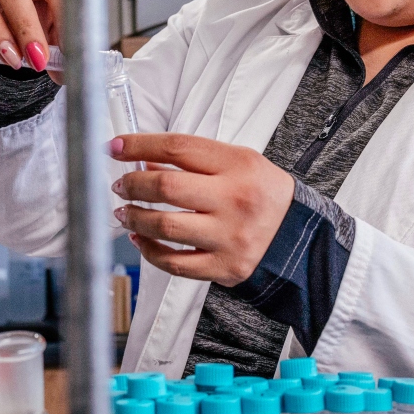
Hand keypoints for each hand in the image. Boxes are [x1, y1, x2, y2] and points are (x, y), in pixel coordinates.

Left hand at [110, 133, 294, 285]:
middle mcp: (234, 200)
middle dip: (132, 184)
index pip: (178, 148)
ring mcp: (229, 237)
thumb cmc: (260, 194)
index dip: (139, 145)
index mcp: (238, 165)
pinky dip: (149, 251)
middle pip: (166, 186)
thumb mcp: (237, 163)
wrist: (297, 236)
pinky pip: (174, 263)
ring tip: (124, 212)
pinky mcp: (225, 267)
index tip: (115, 147)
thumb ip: (193, 161)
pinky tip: (141, 240)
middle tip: (120, 185)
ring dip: (134, 218)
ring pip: (164, 226)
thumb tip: (142, 162)